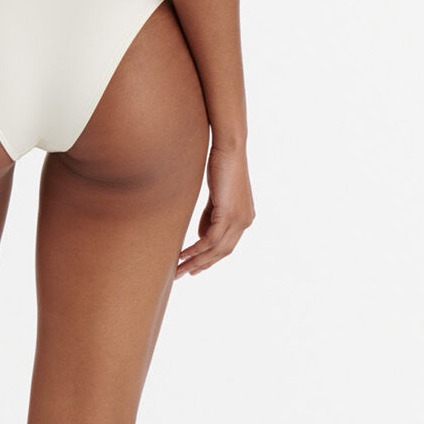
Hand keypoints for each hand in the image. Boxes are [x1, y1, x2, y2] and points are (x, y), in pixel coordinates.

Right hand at [175, 143, 253, 278]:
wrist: (229, 148)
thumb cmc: (222, 165)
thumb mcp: (216, 196)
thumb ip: (211, 216)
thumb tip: (201, 235)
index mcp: (245, 218)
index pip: (227, 246)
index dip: (210, 259)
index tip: (194, 268)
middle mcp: (245, 222)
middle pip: (222, 252)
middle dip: (202, 265)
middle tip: (183, 274)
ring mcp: (239, 219)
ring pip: (216, 250)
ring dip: (196, 261)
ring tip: (178, 269)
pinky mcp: (228, 214)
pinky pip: (210, 239)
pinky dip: (196, 249)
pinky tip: (183, 254)